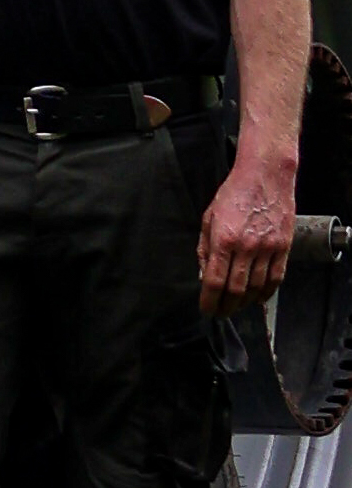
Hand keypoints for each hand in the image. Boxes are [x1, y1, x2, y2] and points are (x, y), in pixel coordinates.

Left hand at [197, 157, 296, 315]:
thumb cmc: (235, 193)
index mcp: (224, 238)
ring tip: (236, 306)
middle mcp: (246, 246)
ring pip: (256, 288)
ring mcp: (267, 248)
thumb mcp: (209, 216)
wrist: (265, 175)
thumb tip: (204, 274)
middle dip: (226, 307)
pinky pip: (275, 280)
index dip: (209, 301)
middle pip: (235, 290)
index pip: (215, 281)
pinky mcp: (283, 248)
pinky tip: (257, 298)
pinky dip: (266, 294)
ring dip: (244, 303)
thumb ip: (205, 247)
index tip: (206, 309)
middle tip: (220, 312)